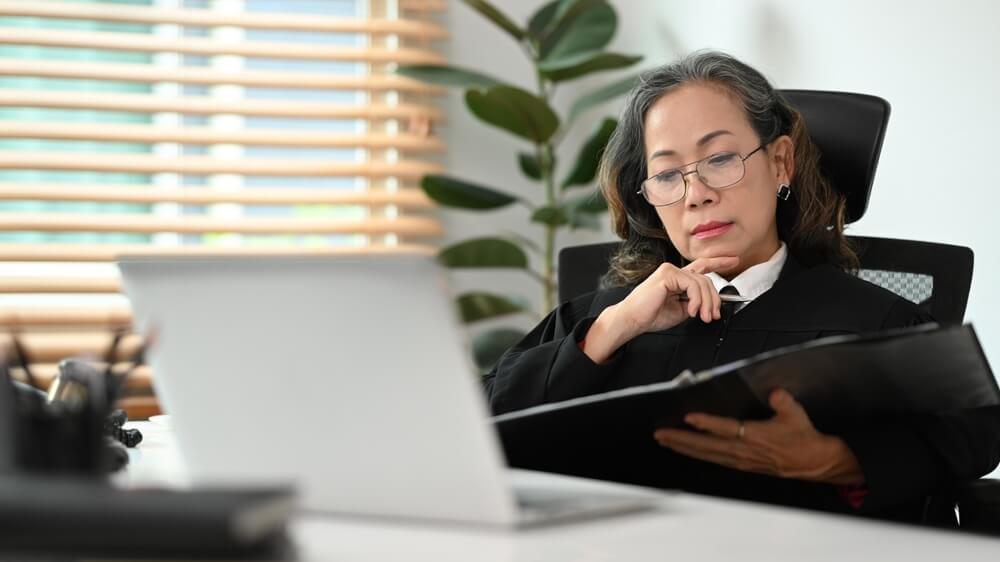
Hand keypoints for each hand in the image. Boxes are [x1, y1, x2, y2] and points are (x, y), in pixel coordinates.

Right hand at [582, 256, 737, 363]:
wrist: (632, 319)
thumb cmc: (650, 315)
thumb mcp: (680, 310)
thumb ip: (694, 302)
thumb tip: (710, 304)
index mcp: (677, 278)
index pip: (701, 266)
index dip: (719, 262)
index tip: (734, 260)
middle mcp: (674, 271)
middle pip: (705, 279)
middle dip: (714, 299)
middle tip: (712, 315)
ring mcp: (670, 270)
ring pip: (701, 283)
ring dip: (706, 303)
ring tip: (703, 316)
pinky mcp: (667, 275)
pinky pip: (692, 285)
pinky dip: (696, 299)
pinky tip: (691, 310)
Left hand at [653, 389, 865, 485]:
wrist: (817, 462)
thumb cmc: (805, 438)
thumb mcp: (796, 415)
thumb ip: (782, 401)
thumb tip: (773, 392)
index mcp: (755, 437)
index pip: (725, 429)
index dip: (706, 423)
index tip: (688, 418)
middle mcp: (744, 451)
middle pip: (706, 446)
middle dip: (681, 439)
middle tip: (660, 433)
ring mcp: (742, 460)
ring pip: (706, 455)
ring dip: (684, 448)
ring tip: (665, 441)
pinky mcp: (743, 465)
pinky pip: (714, 460)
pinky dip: (697, 455)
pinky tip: (686, 451)